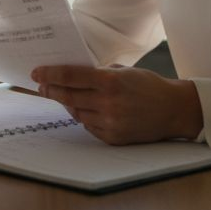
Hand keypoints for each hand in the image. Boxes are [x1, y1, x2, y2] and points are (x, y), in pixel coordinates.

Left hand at [30, 65, 202, 144]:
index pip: (70, 76)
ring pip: (76, 113)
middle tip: (41, 86)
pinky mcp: (112, 138)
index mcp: (110, 82)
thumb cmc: (149, 85)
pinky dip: (85, 117)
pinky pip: (89, 127)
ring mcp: (109, 122)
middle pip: (68, 96)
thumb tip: (73, 75)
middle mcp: (108, 103)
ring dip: (68, 104)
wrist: (174, 110)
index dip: (50, 74)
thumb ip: (100, 73)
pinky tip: (86, 110)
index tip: (37, 73)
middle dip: (51, 90)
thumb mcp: (125, 71)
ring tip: (64, 96)